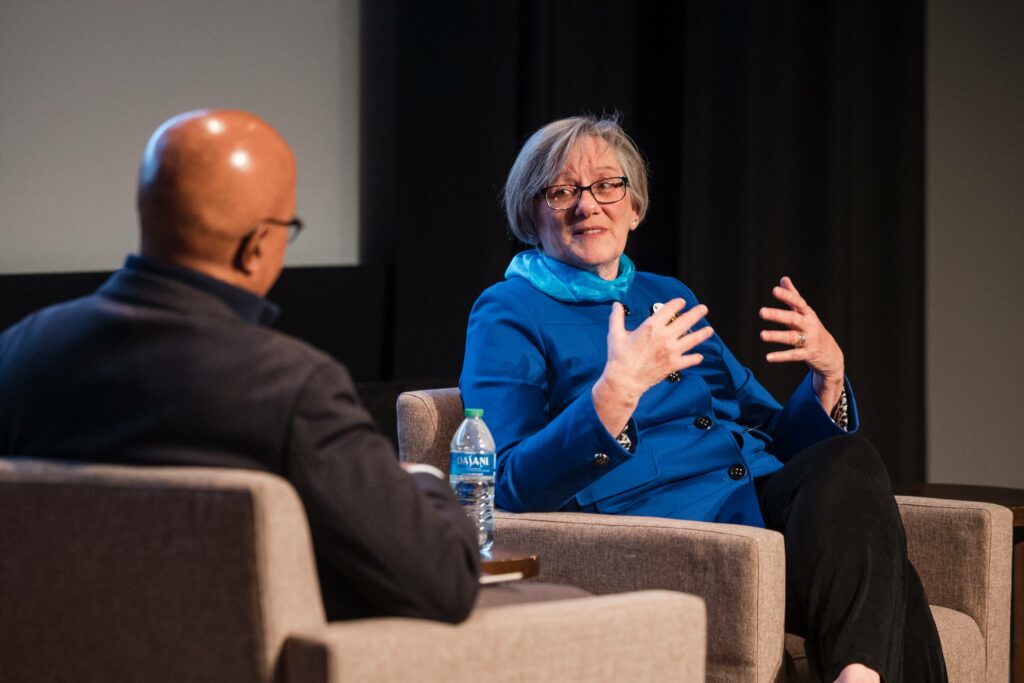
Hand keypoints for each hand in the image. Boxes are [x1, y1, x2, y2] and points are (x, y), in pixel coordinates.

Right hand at [593, 299, 712, 434]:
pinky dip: (696, 358)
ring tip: (709, 330)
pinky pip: (689, 360)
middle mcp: (665, 337)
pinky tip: (699, 356)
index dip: (677, 303)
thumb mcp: (615, 334)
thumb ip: (617, 317)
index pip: (669, 309)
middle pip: (686, 321)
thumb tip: (616, 305)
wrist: (624, 381)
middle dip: (697, 313)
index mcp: (651, 327)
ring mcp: (672, 351)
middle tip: (703, 309)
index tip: (681, 302)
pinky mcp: (674, 364)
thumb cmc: (619, 358)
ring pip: (693, 339)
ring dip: (703, 333)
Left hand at [759, 277, 844, 409]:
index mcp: (808, 314)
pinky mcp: (808, 354)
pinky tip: (768, 357)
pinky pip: (794, 355)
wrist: (832, 354)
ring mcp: (810, 340)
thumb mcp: (805, 312)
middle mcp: (810, 325)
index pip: (798, 302)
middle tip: (761, 312)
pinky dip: (781, 356)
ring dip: (777, 336)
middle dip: (778, 315)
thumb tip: (783, 279)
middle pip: (793, 319)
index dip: (787, 296)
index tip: (775, 290)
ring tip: (762, 335)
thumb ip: (793, 296)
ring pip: (792, 337)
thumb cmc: (813, 329)